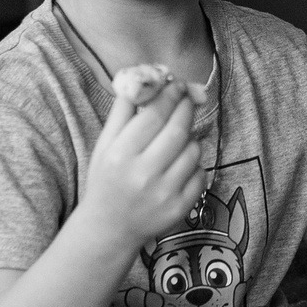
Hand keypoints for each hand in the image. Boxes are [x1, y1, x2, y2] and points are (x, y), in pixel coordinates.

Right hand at [74, 80, 205, 248]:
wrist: (109, 228)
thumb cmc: (106, 179)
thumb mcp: (105, 144)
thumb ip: (122, 112)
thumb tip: (143, 79)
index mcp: (121, 154)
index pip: (155, 115)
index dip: (170, 95)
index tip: (177, 84)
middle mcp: (143, 174)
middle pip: (178, 130)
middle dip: (186, 109)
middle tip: (187, 99)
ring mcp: (164, 193)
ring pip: (193, 151)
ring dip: (190, 138)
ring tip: (178, 138)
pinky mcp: (180, 208)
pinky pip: (201, 174)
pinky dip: (195, 164)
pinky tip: (180, 164)